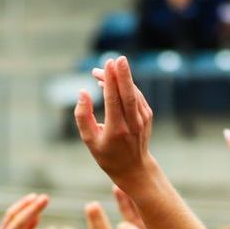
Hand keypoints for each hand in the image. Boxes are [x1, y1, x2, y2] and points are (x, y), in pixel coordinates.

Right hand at [75, 56, 154, 185]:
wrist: (134, 169)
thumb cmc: (107, 155)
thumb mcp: (89, 140)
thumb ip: (82, 116)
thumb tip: (82, 92)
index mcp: (117, 130)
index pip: (114, 100)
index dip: (109, 81)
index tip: (106, 66)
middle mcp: (132, 124)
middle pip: (128, 94)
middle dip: (122, 74)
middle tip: (116, 59)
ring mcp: (142, 119)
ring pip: (133, 93)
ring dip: (121, 78)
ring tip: (105, 68)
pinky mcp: (147, 116)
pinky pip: (136, 96)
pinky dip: (126, 86)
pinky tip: (114, 81)